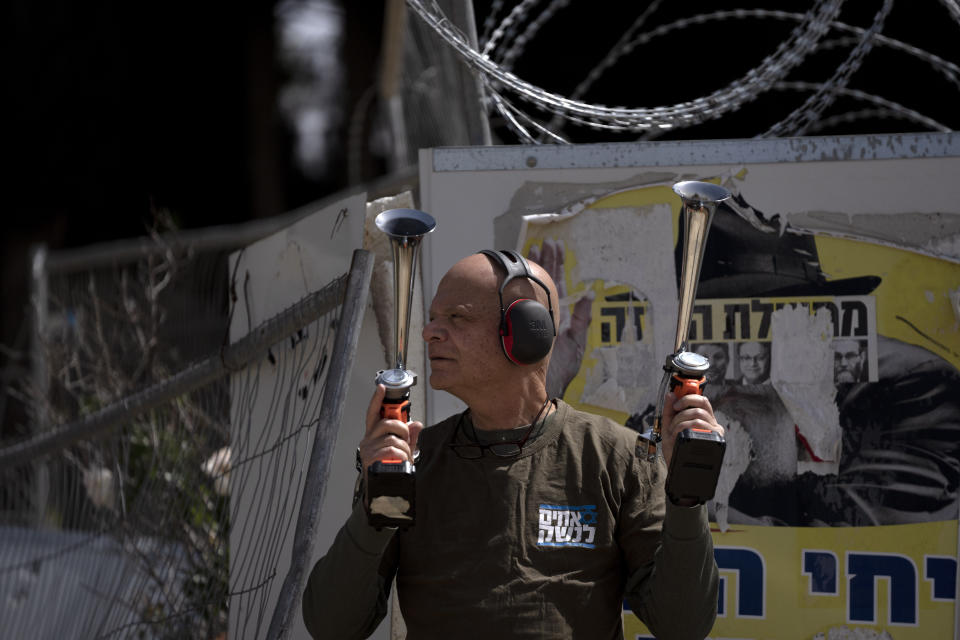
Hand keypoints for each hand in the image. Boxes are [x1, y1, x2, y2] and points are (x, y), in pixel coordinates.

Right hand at [358, 385, 423, 479]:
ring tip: (405, 455)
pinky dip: (401, 454)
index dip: (377, 399)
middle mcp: (367, 440)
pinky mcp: (370, 459)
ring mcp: (368, 450)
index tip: (382, 388)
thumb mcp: (401, 450)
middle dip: (402, 428)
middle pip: (386, 423)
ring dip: (404, 447)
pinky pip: (391, 450)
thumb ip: (409, 437)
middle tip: (406, 437)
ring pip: (392, 438)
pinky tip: (401, 460)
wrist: (381, 489)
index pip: (373, 413)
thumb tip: (417, 424)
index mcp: (373, 434)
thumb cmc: (388, 467)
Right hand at [528, 238, 592, 398]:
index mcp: (557, 313)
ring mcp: (530, 316)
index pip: (557, 282)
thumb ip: (583, 318)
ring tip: (534, 247)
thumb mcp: (576, 342)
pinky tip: (516, 271)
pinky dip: (518, 284)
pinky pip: (519, 299)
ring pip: (532, 285)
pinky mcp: (520, 323)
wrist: (538, 386)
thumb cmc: (559, 369)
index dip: (556, 263)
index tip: (555, 245)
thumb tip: (589, 294)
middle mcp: (543, 312)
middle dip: (544, 259)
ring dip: (533, 266)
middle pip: (544, 278)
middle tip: (544, 241)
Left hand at [659, 391, 723, 469]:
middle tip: (672, 418)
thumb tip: (671, 394)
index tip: (675, 404)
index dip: (689, 397)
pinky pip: (698, 427)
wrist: (677, 470)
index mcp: (705, 419)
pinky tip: (678, 437)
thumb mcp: (668, 428)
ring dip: (680, 421)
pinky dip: (683, 429)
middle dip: (682, 410)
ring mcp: (715, 433)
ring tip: (673, 432)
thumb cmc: (675, 449)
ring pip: (697, 416)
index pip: (702, 400)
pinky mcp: (715, 441)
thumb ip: (669, 411)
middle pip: (700, 406)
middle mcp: (713, 425)